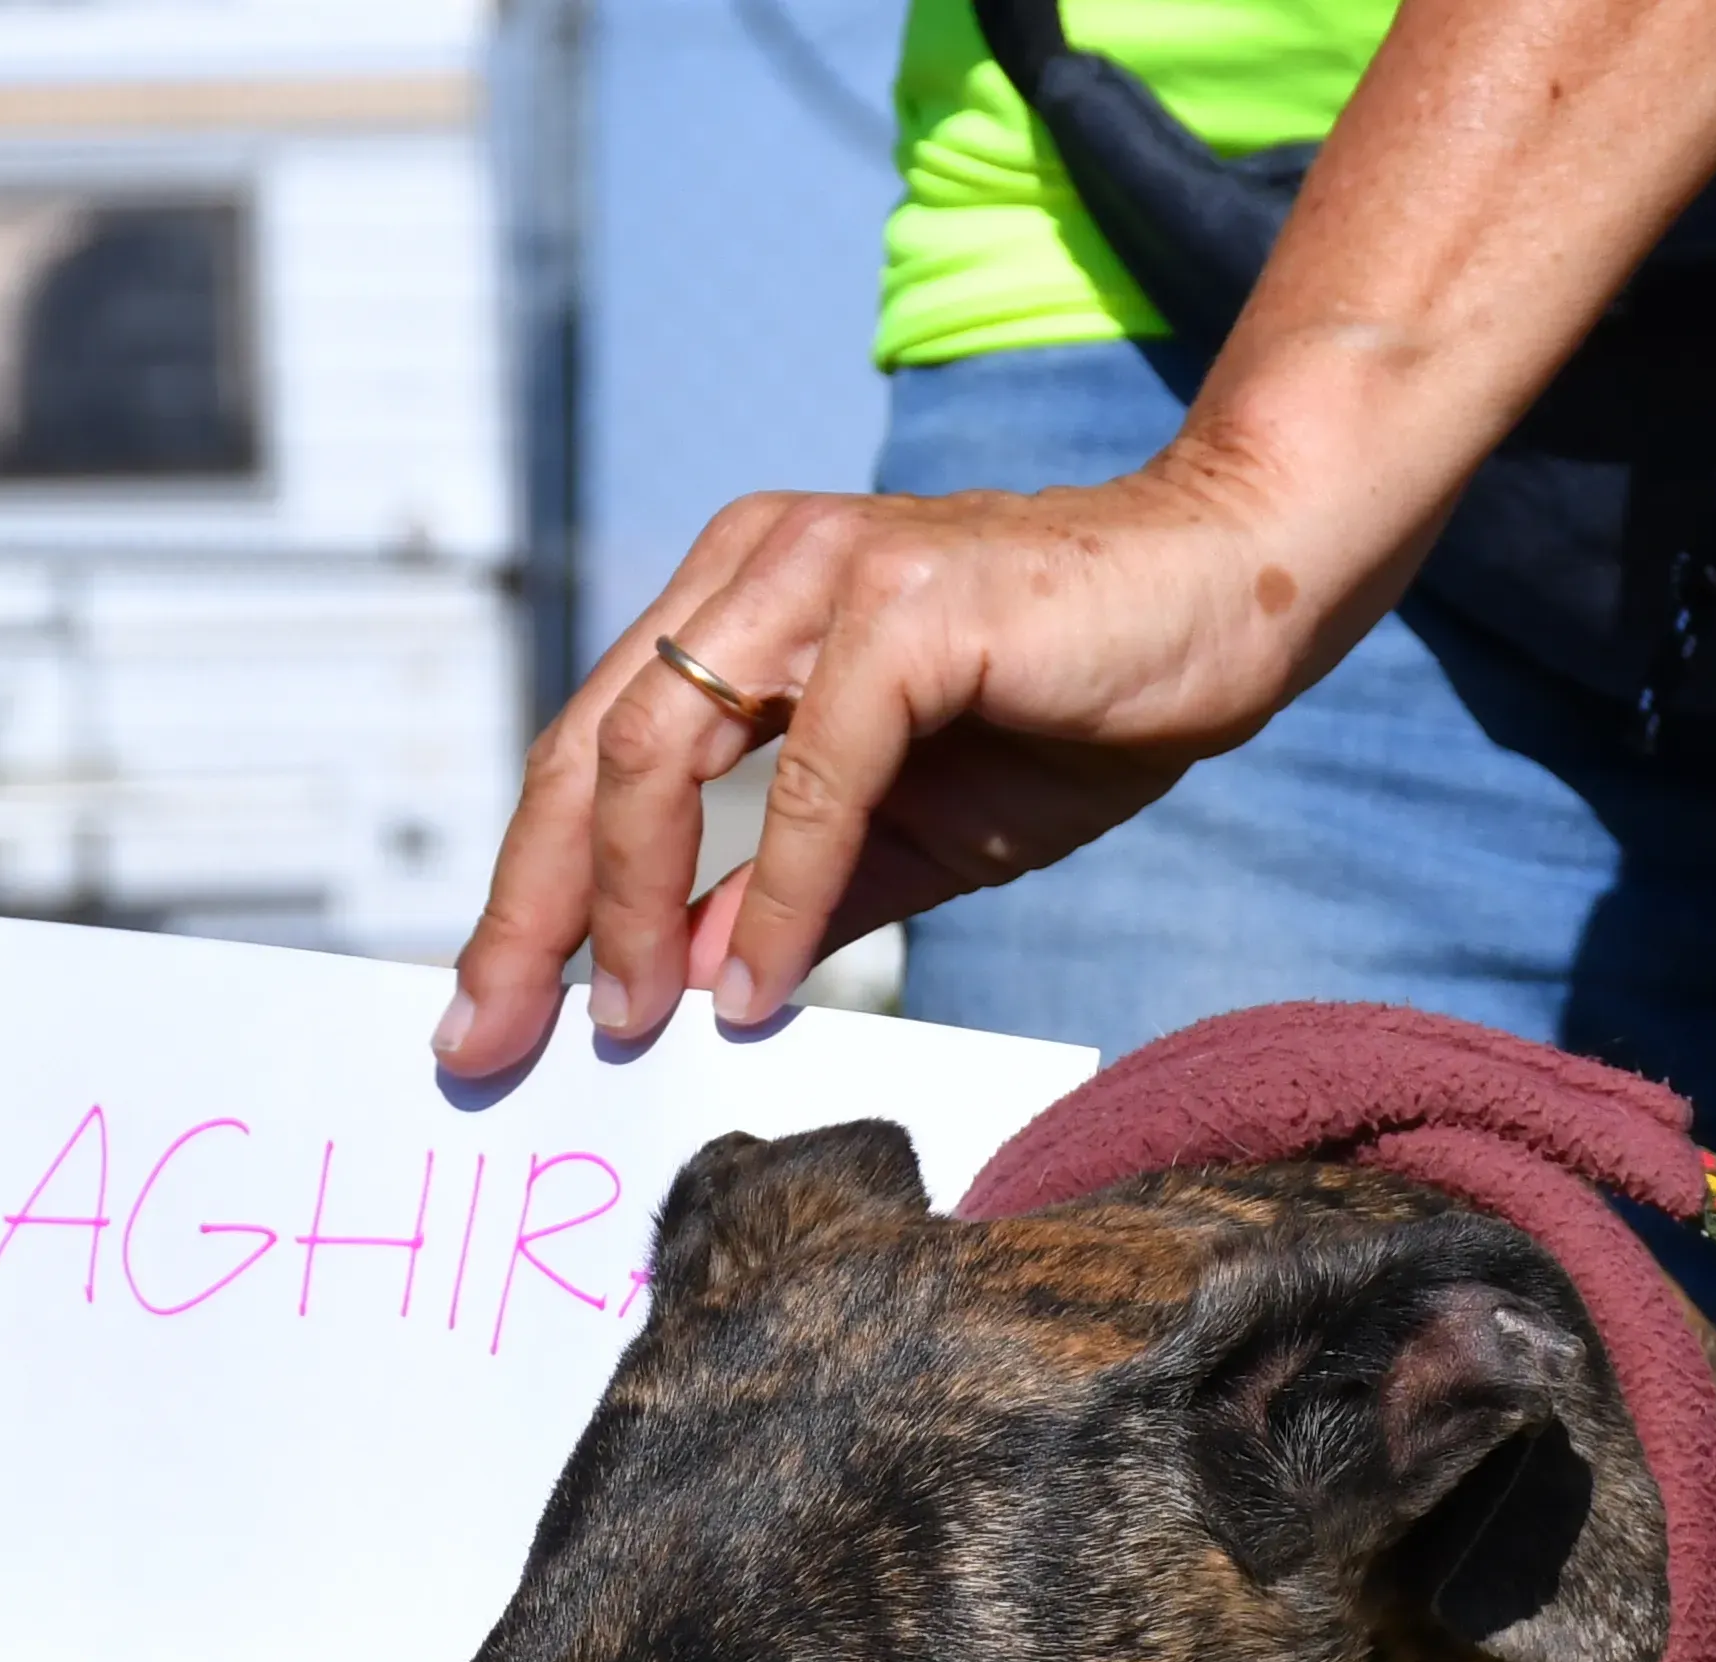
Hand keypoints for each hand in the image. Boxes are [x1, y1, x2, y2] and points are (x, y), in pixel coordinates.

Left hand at [433, 438, 1361, 1071]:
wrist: (1227, 597)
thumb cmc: (1069, 703)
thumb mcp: (902, 828)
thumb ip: (793, 891)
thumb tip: (684, 985)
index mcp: (736, 604)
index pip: (591, 754)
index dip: (528, 891)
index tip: (488, 1018)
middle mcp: (756, 567)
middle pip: (589, 751)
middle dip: (528, 910)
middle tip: (488, 1040)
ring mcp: (826, 571)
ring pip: (662, 750)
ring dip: (627, 904)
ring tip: (625, 1023)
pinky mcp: (907, 605)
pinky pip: (809, 775)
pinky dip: (774, 891)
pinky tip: (751, 986)